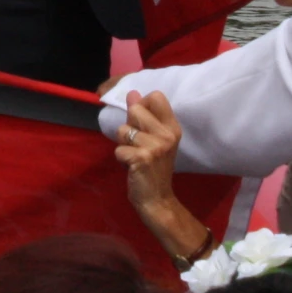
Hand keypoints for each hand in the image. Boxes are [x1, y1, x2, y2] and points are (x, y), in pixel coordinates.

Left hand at [113, 91, 210, 262]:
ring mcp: (156, 146)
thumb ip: (142, 116)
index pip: (156, 96)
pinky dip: (120, 158)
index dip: (142, 104)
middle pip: (135, 109)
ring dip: (123, 144)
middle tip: (138, 145)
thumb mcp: (152, 139)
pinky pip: (119, 149)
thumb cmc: (153, 167)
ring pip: (123, 130)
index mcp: (172, 127)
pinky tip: (132, 167)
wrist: (157, 199)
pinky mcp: (142, 158)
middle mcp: (167, 135)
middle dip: (129, 127)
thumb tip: (132, 92)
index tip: (142, 121)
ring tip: (135, 156)